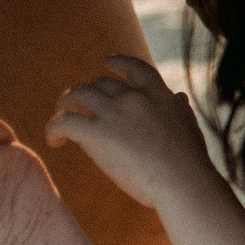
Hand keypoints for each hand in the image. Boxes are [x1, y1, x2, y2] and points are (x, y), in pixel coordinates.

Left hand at [45, 56, 218, 212]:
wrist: (183, 184)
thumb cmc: (190, 164)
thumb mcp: (190, 127)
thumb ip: (181, 109)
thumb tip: (178, 97)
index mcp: (158, 95)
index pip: (135, 68)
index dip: (118, 62)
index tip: (107, 61)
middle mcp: (134, 98)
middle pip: (99, 83)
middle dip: (86, 92)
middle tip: (76, 104)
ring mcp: (114, 114)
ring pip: (76, 96)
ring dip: (64, 105)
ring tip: (59, 118)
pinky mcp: (97, 134)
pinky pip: (64, 122)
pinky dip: (53, 129)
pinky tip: (54, 141)